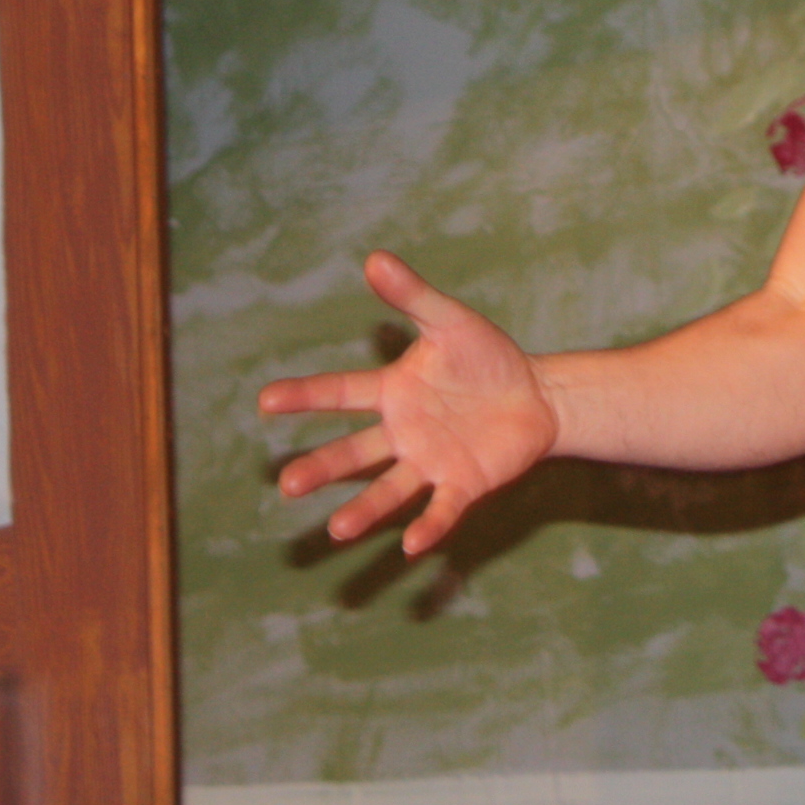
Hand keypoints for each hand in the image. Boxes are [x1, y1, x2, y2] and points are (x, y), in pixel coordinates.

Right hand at [256, 251, 558, 556]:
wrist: (538, 393)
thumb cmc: (489, 357)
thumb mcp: (451, 321)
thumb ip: (413, 296)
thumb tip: (373, 258)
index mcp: (394, 392)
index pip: (341, 392)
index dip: (305, 395)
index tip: (266, 400)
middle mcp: (403, 432)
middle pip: (354, 452)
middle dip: (322, 468)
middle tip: (286, 483)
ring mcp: (431, 460)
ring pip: (388, 488)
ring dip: (363, 510)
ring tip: (336, 530)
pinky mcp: (463, 482)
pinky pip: (441, 507)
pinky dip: (427, 526)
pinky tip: (410, 545)